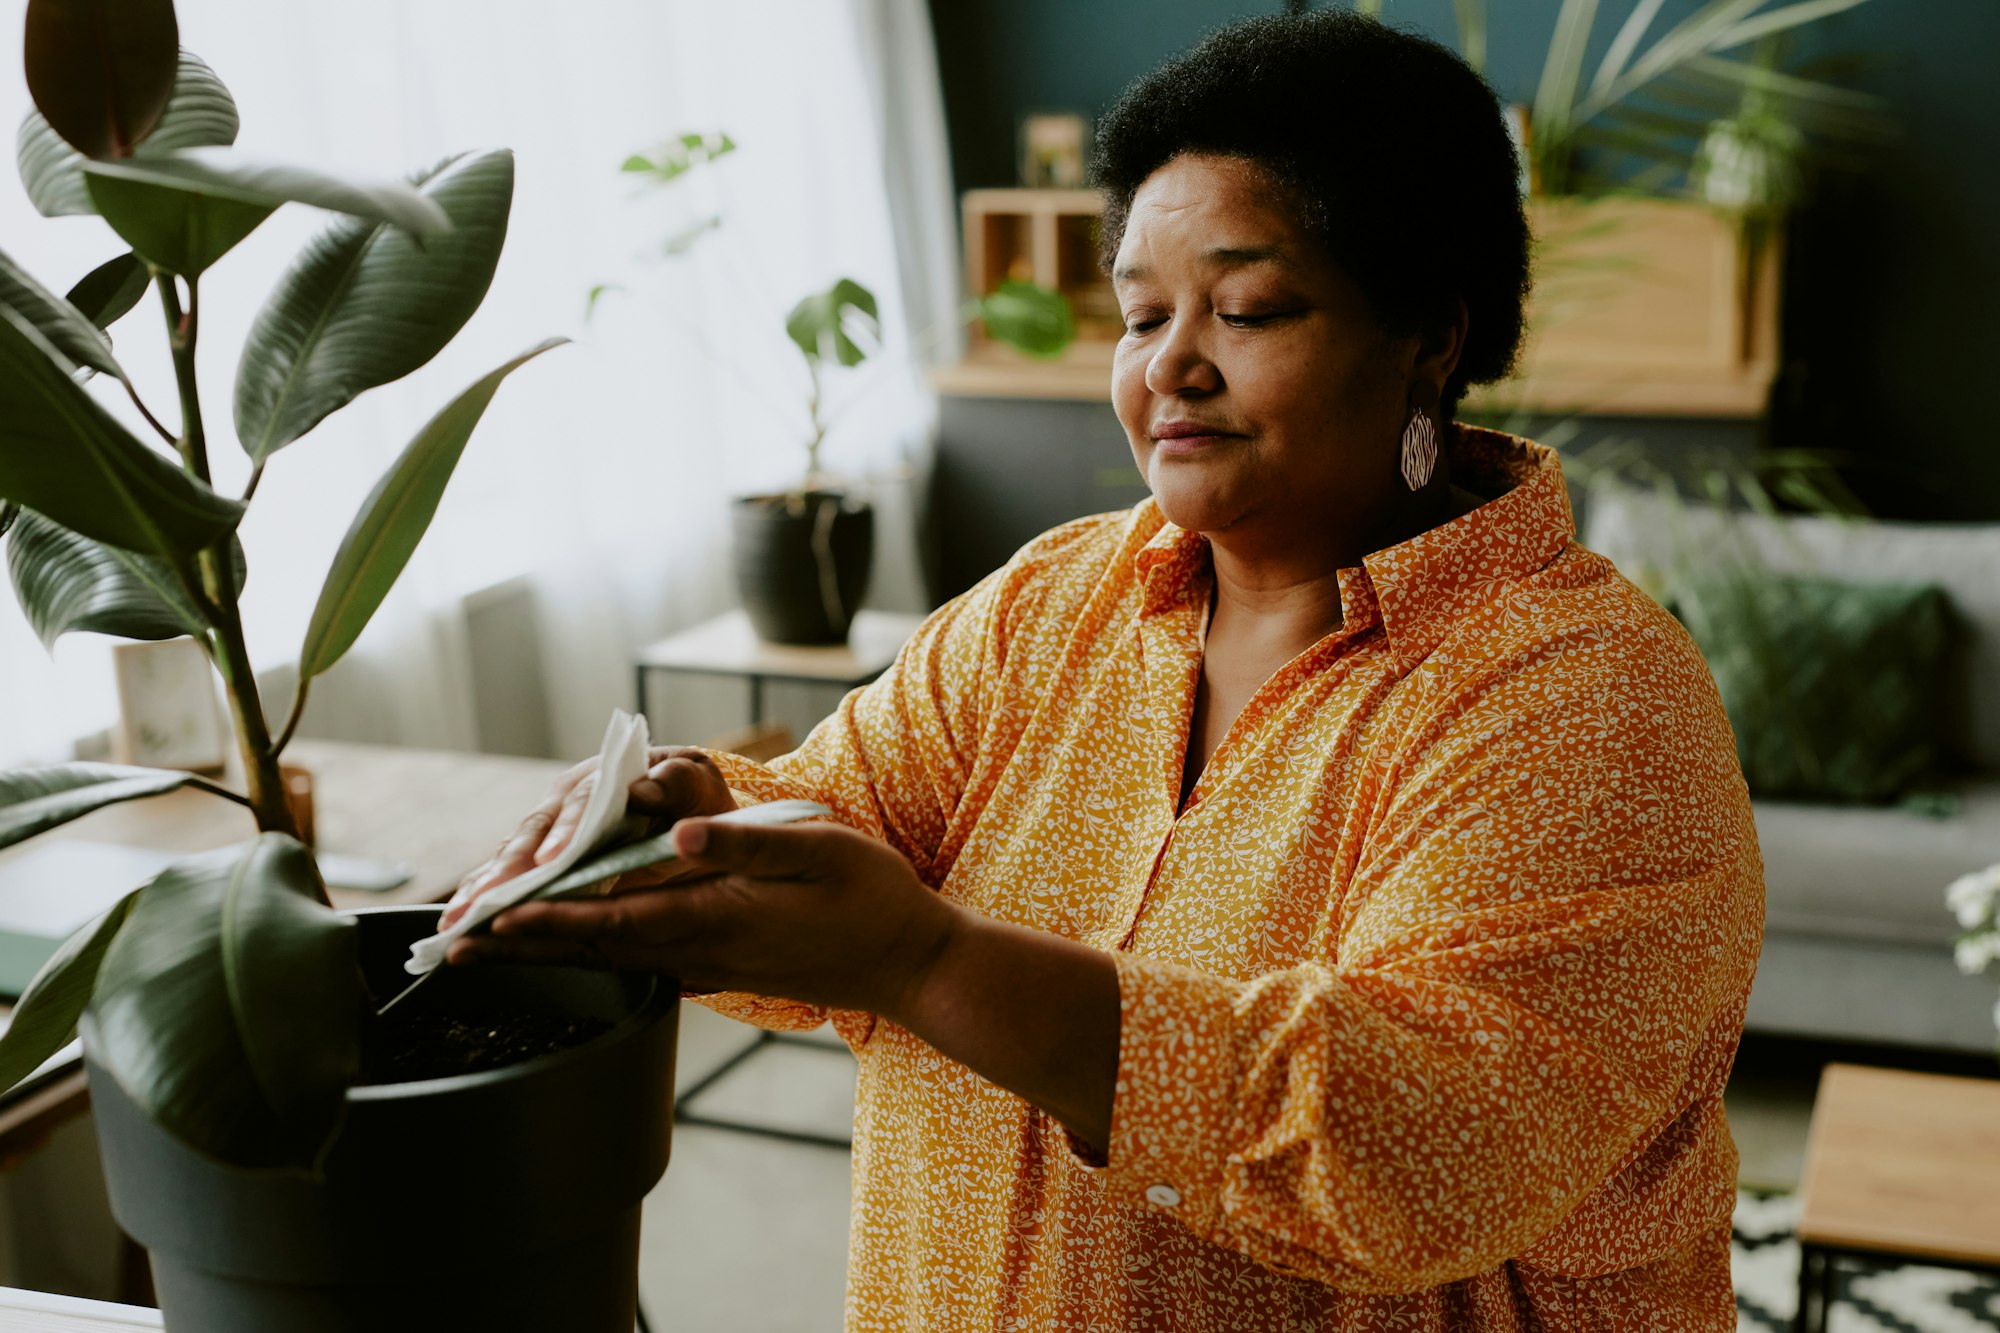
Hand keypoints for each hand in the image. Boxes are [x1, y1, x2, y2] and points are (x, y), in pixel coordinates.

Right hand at [438, 747, 736, 929]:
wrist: (691, 818)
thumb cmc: (690, 799)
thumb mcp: (694, 785)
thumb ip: (676, 783)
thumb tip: (644, 789)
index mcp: (603, 777)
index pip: (583, 802)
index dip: (566, 831)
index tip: (554, 861)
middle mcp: (566, 802)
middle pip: (533, 832)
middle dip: (508, 869)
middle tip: (488, 901)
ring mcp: (550, 833)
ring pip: (512, 858)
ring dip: (483, 890)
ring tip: (460, 919)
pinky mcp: (541, 862)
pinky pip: (508, 881)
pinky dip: (483, 901)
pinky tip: (460, 925)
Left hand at [446, 818, 961, 1020]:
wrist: (909, 964)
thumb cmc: (870, 899)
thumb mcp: (818, 852)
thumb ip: (745, 844)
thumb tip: (679, 832)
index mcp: (717, 918)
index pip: (612, 921)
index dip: (546, 921)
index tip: (491, 921)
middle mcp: (702, 952)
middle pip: (594, 950)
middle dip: (521, 947)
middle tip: (456, 948)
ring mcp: (710, 967)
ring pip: (612, 960)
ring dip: (549, 954)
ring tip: (494, 949)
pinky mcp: (721, 969)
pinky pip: (641, 963)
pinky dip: (594, 955)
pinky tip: (577, 949)